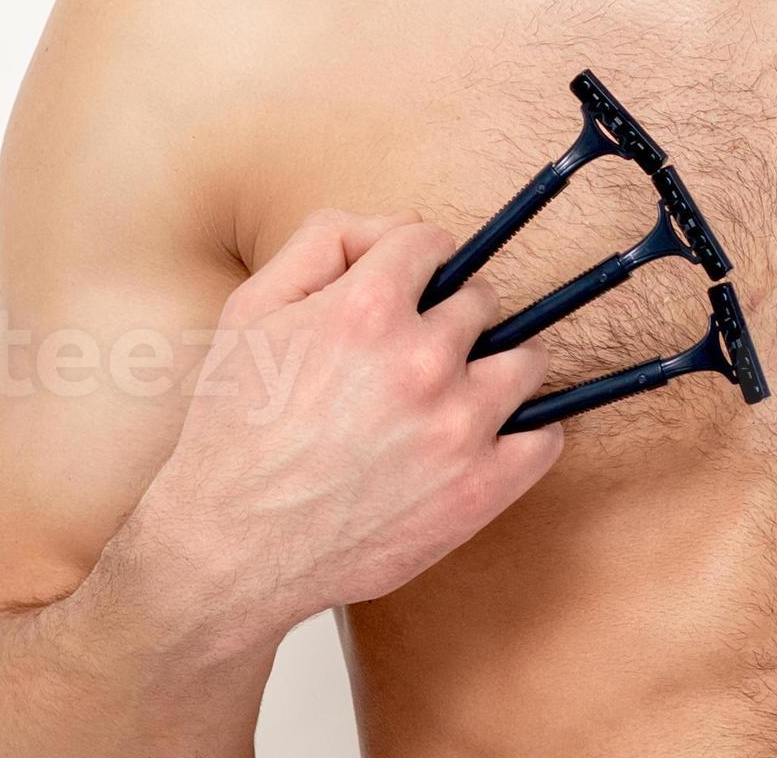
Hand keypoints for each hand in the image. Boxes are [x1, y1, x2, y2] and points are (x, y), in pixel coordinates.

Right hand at [111, 211, 562, 640]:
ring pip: (526, 361)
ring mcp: (458, 428)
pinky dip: (524, 436)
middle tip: (410, 358)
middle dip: (449, 320)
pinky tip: (484, 441)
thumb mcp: (251, 313)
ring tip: (451, 398)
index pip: (431, 243)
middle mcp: (420, 362)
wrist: (229, 548)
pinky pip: (546, 438)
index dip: (412, 264)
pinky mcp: (481, 490)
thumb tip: (395, 227)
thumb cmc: (234, 430)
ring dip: (494, 371)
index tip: (404, 291)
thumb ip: (323, 243)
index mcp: (365, 310)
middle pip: (481, 302)